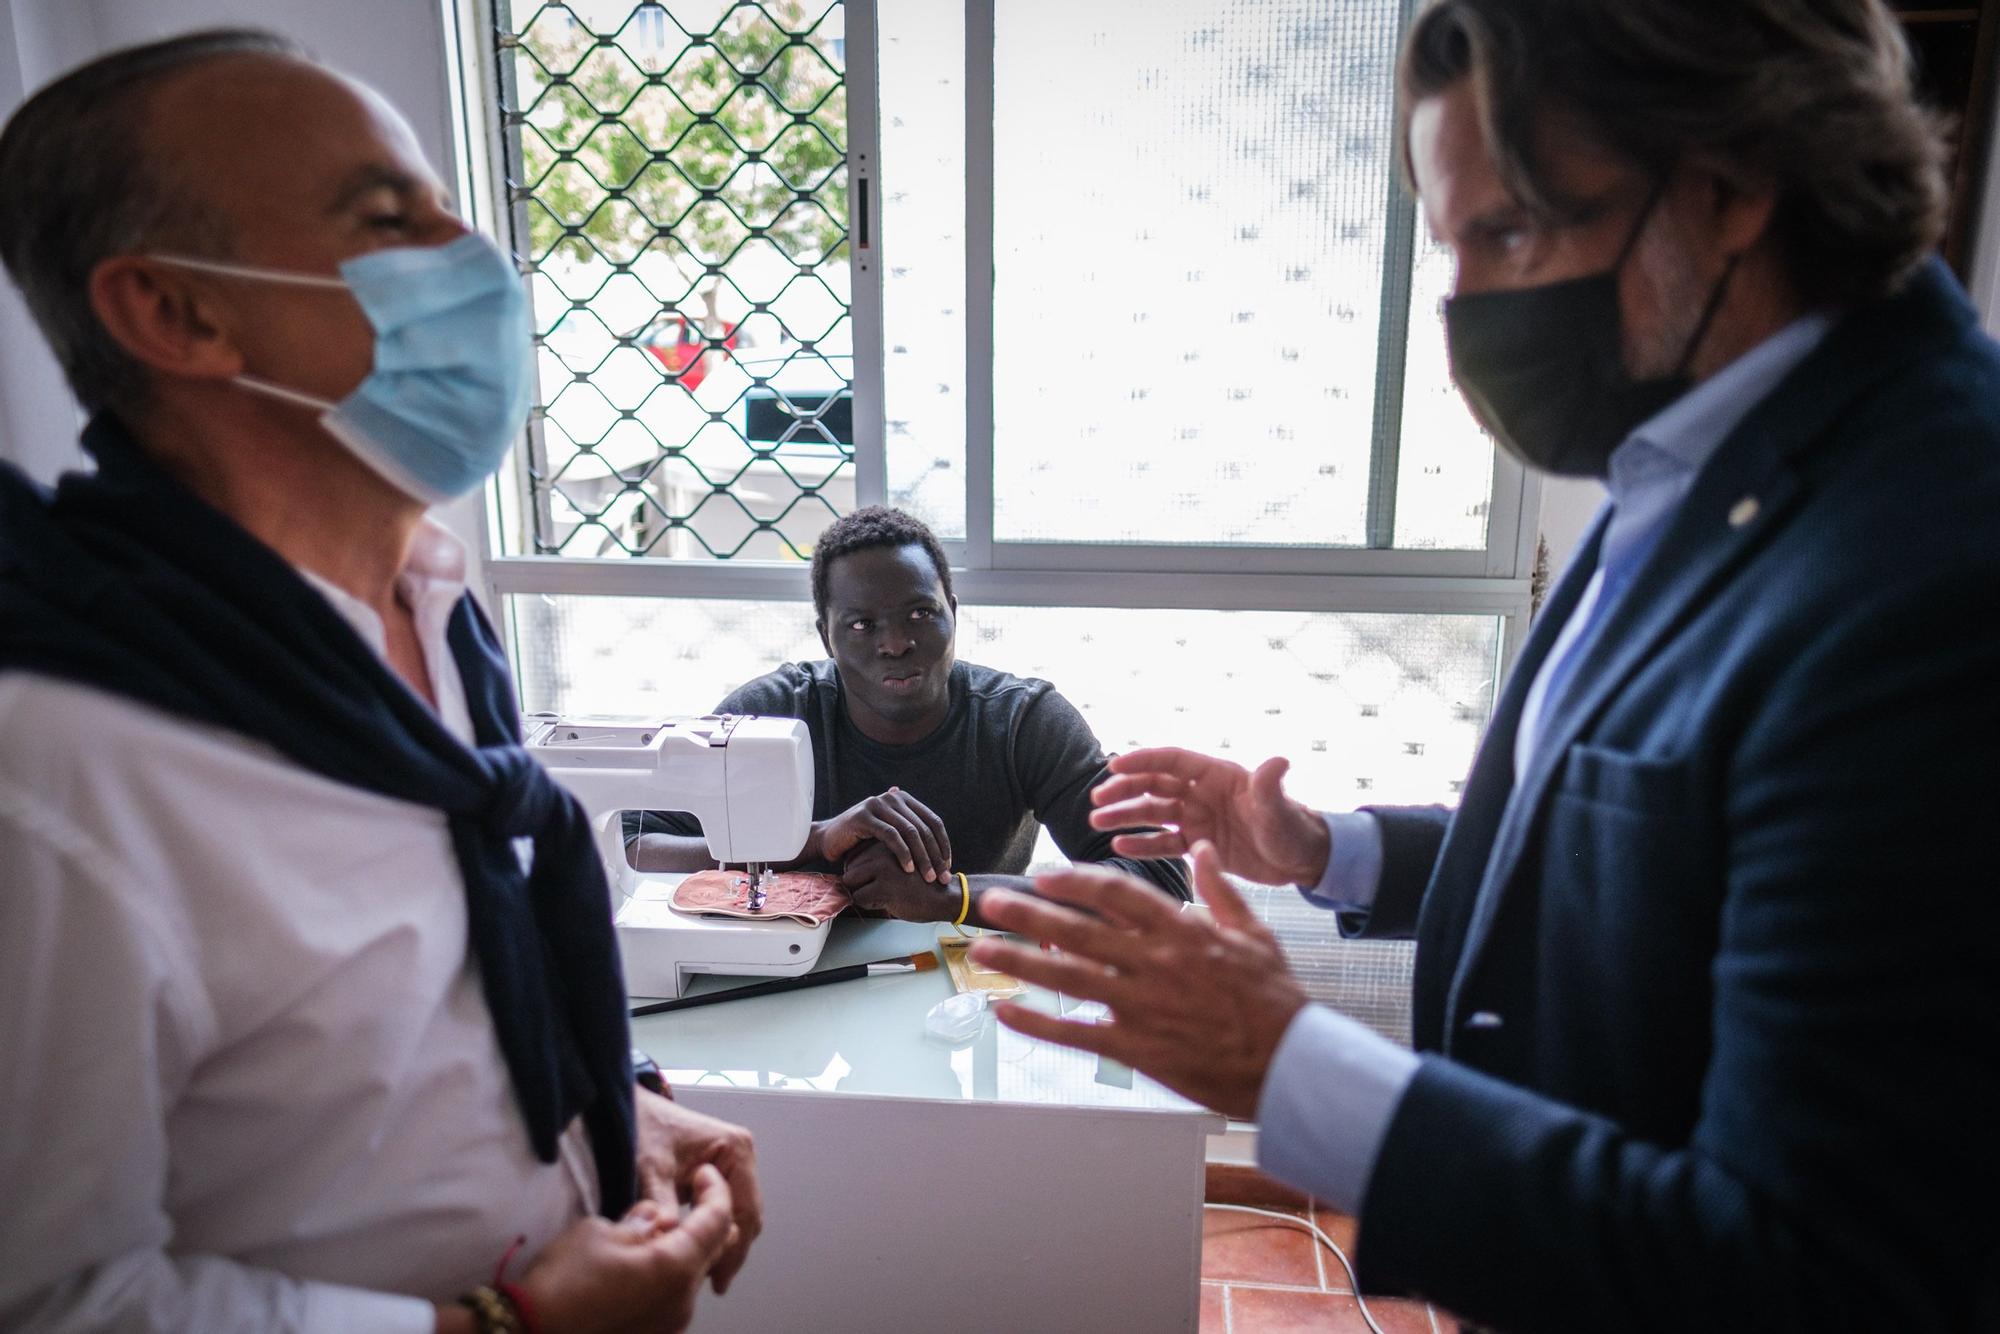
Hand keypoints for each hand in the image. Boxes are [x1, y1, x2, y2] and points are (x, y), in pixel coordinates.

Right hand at [518, 1165, 733, 1333]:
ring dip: (686, 1250)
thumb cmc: (561, 1282)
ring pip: (694, 1276)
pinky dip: (669, 1275)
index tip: (705, 1174)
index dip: (716, 1192)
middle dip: (707, 1222)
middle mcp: (683, 1301)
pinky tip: (642, 1264)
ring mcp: (671, 1325)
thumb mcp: (599, 1232)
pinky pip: (675, 1298)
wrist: (528, 1333)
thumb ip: (640, 1222)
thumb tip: (656, 1218)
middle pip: (714, 1252)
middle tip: (688, 1198)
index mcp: (676, 1268)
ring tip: (654, 1232)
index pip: (718, 1222)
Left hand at [635, 1087, 762, 1293]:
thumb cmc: (640, 1129)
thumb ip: (663, 1205)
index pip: (745, 1210)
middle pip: (747, 1213)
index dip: (734, 1248)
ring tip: (704, 1273)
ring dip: (723, 1241)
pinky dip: (712, 1228)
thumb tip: (671, 1243)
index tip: (717, 1281)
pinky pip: (721, 1206)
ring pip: (737, 1212)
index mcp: (736, 1149)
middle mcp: (741, 1154)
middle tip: (713, 1283)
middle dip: (731, 1248)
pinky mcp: (716, 1169)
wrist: (625, 1107)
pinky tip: (696, 1250)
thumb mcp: (649, 1167)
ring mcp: (730, 1161)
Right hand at [807, 787, 952, 882]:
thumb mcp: (889, 834)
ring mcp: (878, 804)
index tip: (948, 866)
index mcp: (903, 799)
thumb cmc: (862, 841)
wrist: (828, 839)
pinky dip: (903, 853)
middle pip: (924, 828)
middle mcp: (892, 797)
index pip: (933, 821)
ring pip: (910, 832)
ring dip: (922, 857)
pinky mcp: (864, 816)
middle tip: (942, 876)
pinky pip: (891, 836)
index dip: (943, 844)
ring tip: (928, 877)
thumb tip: (939, 845)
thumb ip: (911, 834)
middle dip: (936, 855)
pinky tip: (908, 869)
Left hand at [841, 839, 960, 920]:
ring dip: (862, 892)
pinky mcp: (884, 886)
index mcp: (887, 840)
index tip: (877, 878)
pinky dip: (868, 904)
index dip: (861, 870)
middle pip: (848, 868)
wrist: (945, 896)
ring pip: (850, 882)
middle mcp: (882, 850)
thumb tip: (848, 865)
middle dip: (859, 882)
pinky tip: (888, 902)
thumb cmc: (921, 881)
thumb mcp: (901, 857)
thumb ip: (879, 855)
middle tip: (880, 889)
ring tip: (884, 894)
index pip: (853, 854)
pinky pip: (858, 897)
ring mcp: (882, 867)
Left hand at [966, 844, 1307, 1118]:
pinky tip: (1006, 1013)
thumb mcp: (1255, 932)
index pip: (1118, 894)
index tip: (1046, 874)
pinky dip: (1037, 1024)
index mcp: (1182, 931)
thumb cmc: (1273, 998)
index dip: (1076, 881)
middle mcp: (1154, 964)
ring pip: (1069, 979)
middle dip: (1030, 914)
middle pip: (1079, 931)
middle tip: (992, 902)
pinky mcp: (1136, 1047)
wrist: (1288, 1063)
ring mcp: (1142, 1007)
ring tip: (981, 951)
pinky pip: (1077, 1033)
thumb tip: (1201, 848)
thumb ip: (1220, 889)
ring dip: (1020, 964)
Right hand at [1090, 749, 1329, 887]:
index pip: (1173, 760)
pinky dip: (1142, 844)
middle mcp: (1202, 793)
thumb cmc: (1294, 828)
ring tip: (1096, 822)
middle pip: (1154, 785)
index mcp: (1217, 776)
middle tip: (1096, 800)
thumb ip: (1272, 786)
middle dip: (1124, 790)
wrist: (1302, 859)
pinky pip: (1164, 843)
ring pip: (1153, 814)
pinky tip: (1119, 847)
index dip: (1143, 761)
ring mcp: (1198, 819)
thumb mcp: (1281, 809)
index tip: (1114, 767)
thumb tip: (1278, 761)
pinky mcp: (1199, 845)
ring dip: (1125, 815)